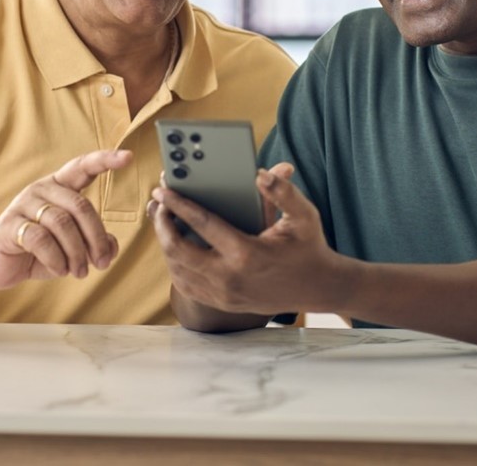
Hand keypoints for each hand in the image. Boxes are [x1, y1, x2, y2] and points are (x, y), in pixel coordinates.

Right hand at [0, 149, 131, 293]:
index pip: (83, 166)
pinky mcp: (9, 225)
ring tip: (80, 272)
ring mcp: (23, 205)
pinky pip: (41, 239)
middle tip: (102, 263)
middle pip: (80, 206)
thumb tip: (113, 246)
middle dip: (96, 238)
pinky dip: (56, 258)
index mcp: (59, 187)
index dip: (105, 160)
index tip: (128, 158)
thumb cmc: (38, 251)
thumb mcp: (71, 248)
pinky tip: (60, 270)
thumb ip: (94, 243)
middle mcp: (41, 189)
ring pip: (62, 223)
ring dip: (77, 253)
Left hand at [149, 163, 348, 315]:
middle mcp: (230, 277)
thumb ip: (283, 193)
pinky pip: (186, 285)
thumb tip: (261, 173)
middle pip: (178, 251)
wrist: (318, 288)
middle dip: (162, 225)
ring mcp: (224, 295)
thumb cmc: (309, 247)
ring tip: (162, 221)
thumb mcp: (304, 216)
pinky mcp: (223, 304)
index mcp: (247, 253)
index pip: (202, 225)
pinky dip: (175, 265)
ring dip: (165, 245)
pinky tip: (174, 246)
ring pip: (177, 270)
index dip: (179, 205)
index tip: (163, 189)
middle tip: (157, 205)